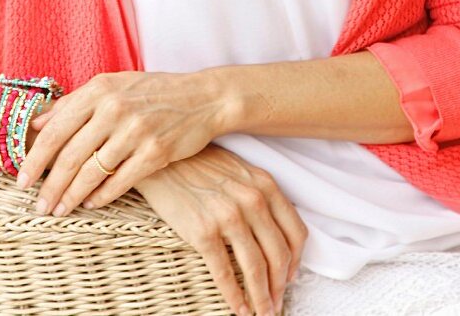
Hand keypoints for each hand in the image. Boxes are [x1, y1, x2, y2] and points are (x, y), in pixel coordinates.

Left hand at [17, 70, 226, 216]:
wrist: (202, 97)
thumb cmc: (153, 91)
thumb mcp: (113, 86)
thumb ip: (74, 102)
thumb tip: (37, 122)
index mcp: (100, 89)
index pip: (56, 129)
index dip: (35, 158)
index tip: (21, 180)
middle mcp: (115, 108)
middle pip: (70, 156)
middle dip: (50, 186)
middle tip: (38, 206)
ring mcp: (137, 131)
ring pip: (92, 173)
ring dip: (71, 197)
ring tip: (59, 210)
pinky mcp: (156, 152)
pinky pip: (120, 182)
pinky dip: (101, 197)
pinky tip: (91, 203)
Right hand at [132, 144, 307, 315]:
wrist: (163, 160)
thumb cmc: (201, 164)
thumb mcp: (240, 171)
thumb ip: (260, 196)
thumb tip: (273, 233)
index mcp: (265, 185)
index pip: (295, 232)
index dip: (296, 262)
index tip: (290, 278)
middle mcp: (252, 200)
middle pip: (279, 255)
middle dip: (280, 287)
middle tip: (277, 304)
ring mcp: (228, 216)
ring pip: (256, 268)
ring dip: (262, 298)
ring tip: (262, 313)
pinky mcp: (203, 232)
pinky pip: (224, 273)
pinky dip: (235, 297)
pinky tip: (239, 309)